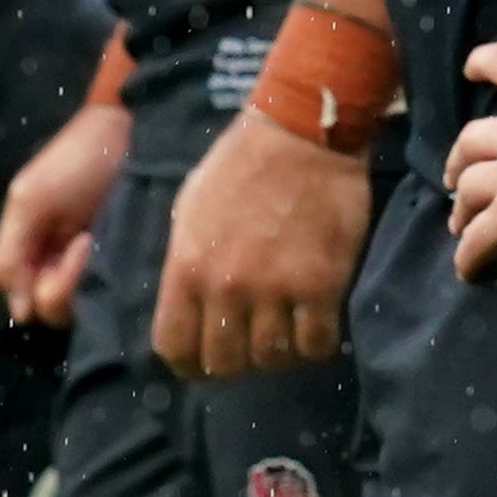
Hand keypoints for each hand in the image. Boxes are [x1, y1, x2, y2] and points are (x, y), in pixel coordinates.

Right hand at [0, 102, 128, 326]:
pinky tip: (125, 251)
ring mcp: (94, 266)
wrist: (131, 131)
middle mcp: (60, 266)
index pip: (27, 301)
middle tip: (87, 240)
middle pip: (55, 309)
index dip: (43, 289)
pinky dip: (117, 279)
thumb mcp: (30, 199)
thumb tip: (20, 315)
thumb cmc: (77, 160)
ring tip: (106, 236)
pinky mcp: (126, 261)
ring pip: (84, 304)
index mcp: (31, 252)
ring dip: (93, 278)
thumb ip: (10, 256)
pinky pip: (114, 291)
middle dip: (68, 282)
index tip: (66, 251)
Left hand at [149, 112, 371, 378]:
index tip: (206, 360)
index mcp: (187, 268)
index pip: (175, 348)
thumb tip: (188, 305)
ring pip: (272, 359)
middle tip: (253, 344)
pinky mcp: (321, 284)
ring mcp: (276, 288)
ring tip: (287, 331)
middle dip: (237, 362)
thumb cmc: (241, 163)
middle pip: (225, 363)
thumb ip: (186, 262)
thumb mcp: (191, 209)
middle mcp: (227, 286)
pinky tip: (316, 323)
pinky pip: (316, 344)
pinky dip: (316, 344)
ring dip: (279, 353)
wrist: (301, 132)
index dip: (190, 364)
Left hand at [445, 42, 496, 277]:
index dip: (485, 63)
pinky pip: (477, 239)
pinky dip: (468, 255)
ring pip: (468, 189)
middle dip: (459, 158)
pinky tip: (467, 270)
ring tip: (459, 225)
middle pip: (472, 140)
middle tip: (455, 177)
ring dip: (460, 208)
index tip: (470, 70)